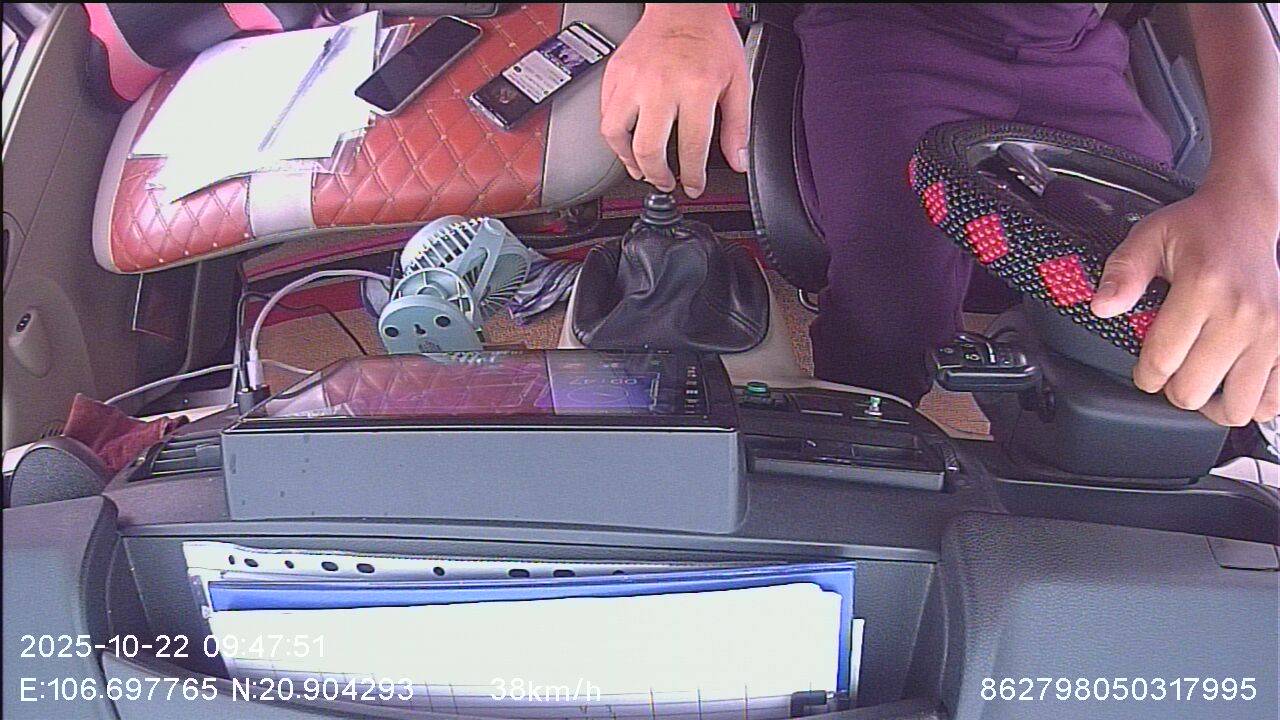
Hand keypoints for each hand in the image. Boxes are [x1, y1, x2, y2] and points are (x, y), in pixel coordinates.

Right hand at [600, 3, 749, 197]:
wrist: (684, 6)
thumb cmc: (711, 39)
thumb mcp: (738, 81)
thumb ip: (737, 126)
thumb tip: (738, 161)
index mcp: (695, 88)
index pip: (691, 148)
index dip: (693, 176)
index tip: (693, 186)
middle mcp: (660, 86)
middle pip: (648, 149)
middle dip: (656, 176)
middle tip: (664, 182)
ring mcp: (632, 80)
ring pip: (616, 134)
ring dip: (627, 159)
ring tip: (639, 167)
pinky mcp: (615, 74)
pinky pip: (606, 113)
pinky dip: (615, 135)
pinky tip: (627, 140)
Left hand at [1092, 185, 1279, 425]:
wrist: (1245, 216)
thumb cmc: (1196, 230)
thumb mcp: (1148, 239)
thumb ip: (1122, 273)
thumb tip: (1102, 307)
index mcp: (1203, 288)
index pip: (1162, 361)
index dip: (1144, 375)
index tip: (1144, 369)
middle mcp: (1242, 313)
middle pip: (1193, 391)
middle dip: (1172, 389)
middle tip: (1170, 372)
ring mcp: (1271, 331)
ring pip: (1235, 407)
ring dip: (1210, 403)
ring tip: (1200, 382)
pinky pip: (1274, 400)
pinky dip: (1252, 403)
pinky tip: (1233, 385)